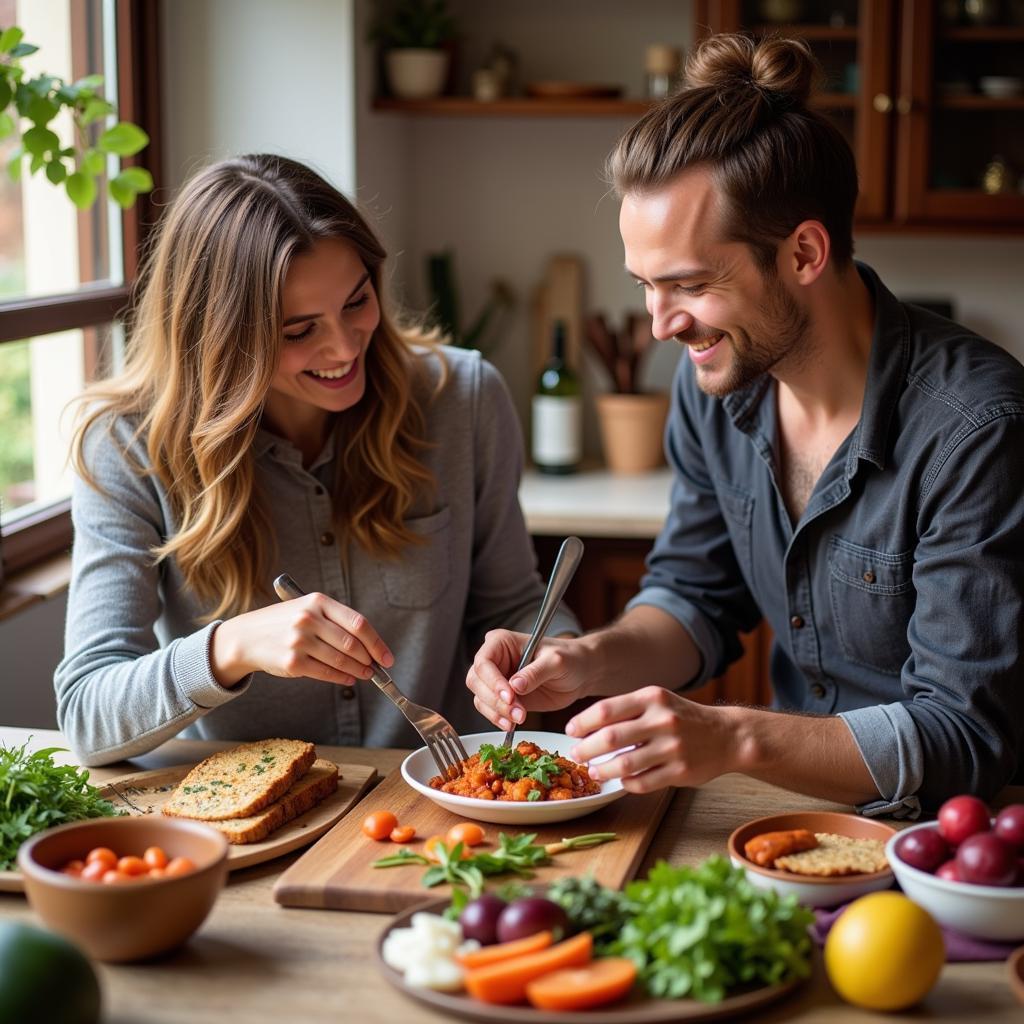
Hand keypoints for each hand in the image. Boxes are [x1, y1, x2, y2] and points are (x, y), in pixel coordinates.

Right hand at [210, 592, 393, 687]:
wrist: (246, 636)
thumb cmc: (285, 622)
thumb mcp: (309, 609)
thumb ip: (337, 622)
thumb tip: (369, 646)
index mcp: (318, 602)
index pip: (358, 623)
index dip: (377, 643)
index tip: (386, 656)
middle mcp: (308, 619)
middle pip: (352, 644)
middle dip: (369, 660)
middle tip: (377, 668)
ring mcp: (299, 641)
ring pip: (341, 660)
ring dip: (358, 671)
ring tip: (365, 674)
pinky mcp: (292, 662)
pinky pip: (326, 673)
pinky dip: (342, 678)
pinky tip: (348, 679)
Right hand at [465, 629, 592, 730]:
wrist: (580, 675)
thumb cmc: (569, 659)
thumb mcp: (556, 661)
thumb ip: (535, 672)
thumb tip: (515, 685)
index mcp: (501, 642)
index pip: (484, 662)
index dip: (492, 681)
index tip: (509, 696)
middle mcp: (494, 660)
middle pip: (476, 682)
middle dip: (494, 700)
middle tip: (515, 712)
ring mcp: (497, 680)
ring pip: (480, 698)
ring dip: (496, 713)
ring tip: (518, 720)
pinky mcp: (503, 698)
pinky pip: (490, 710)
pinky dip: (498, 719)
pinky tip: (512, 724)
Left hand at [565, 686, 736, 792]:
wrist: (727, 735)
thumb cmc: (683, 717)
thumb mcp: (657, 702)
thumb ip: (627, 710)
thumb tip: (586, 724)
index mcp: (652, 698)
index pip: (607, 710)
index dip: (583, 722)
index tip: (570, 731)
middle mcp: (663, 720)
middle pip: (611, 737)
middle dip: (586, 748)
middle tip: (575, 754)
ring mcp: (672, 748)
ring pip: (624, 764)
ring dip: (602, 770)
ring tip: (593, 771)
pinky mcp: (680, 772)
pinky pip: (642, 782)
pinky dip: (626, 783)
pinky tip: (620, 780)